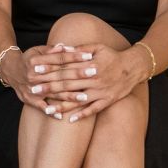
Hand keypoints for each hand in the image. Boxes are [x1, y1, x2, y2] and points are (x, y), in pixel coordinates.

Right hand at [0, 44, 95, 116]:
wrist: (10, 70)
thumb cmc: (29, 59)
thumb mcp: (37, 50)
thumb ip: (52, 50)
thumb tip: (66, 46)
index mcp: (36, 61)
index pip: (59, 58)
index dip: (74, 56)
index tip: (89, 56)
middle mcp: (33, 75)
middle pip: (59, 75)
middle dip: (77, 74)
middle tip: (93, 73)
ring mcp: (31, 89)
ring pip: (54, 93)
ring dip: (69, 96)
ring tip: (85, 97)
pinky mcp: (29, 99)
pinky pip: (42, 107)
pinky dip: (51, 112)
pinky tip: (62, 116)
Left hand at [29, 45, 145, 122]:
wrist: (134, 67)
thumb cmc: (113, 56)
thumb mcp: (97, 47)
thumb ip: (79, 49)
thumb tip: (61, 47)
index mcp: (90, 65)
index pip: (65, 67)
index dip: (50, 68)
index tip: (36, 70)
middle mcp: (94, 79)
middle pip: (68, 84)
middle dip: (49, 87)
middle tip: (34, 89)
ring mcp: (100, 91)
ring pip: (78, 99)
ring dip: (62, 105)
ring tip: (47, 108)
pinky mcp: (107, 101)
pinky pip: (93, 109)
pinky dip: (82, 114)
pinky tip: (70, 120)